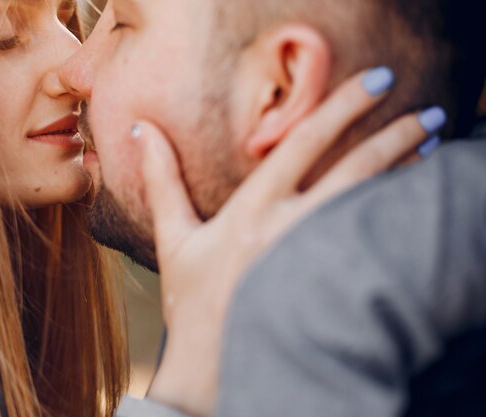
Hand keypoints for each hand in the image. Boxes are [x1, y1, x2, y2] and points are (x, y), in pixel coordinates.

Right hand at [136, 68, 444, 416]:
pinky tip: (412, 204)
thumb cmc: (191, 303)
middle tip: (432, 114)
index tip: (377, 82)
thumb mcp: (174, 239)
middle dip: (396, 135)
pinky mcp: (331, 290)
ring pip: (371, 204)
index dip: (342, 105)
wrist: (209, 367)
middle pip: (353, 168)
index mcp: (252, 210)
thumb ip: (161, 180)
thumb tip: (141, 131)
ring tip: (434, 149)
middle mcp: (288, 229)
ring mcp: (313, 260)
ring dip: (406, 173)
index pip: (302, 141)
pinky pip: (373, 245)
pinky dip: (395, 219)